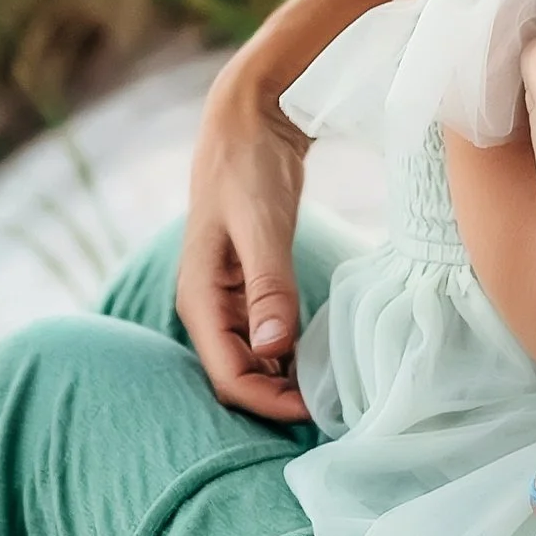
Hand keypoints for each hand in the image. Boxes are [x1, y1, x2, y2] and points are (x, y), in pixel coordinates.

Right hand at [177, 61, 312, 422]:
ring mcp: (225, 299)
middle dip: (279, 401)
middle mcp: (207, 307)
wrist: (247, 121)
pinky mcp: (246, 288)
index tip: (317, 414)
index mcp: (199, 299)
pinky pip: (264, 338)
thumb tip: (272, 350)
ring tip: (334, 391)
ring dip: (285, 382)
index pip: (228, 377)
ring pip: (252, 362)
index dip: (268, 404)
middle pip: (238, 377)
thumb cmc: (249, 167)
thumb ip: (268, 287)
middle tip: (335, 410)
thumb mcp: (262, 225)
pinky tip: (321, 358)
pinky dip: (289, 355)